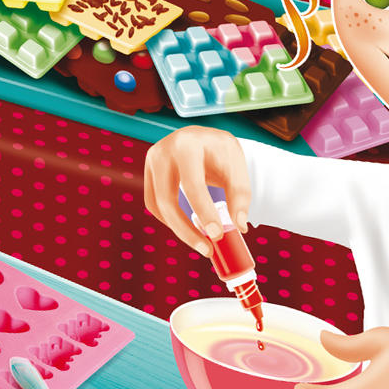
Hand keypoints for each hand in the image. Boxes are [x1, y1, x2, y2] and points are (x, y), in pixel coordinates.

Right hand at [142, 127, 251, 252]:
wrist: (204, 139)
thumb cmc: (221, 151)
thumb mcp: (236, 166)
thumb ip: (240, 194)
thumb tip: (238, 226)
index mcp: (188, 144)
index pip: (192, 185)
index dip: (203, 212)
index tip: (216, 235)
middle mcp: (162, 151)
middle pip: (166, 200)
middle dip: (185, 230)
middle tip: (207, 249)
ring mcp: (151, 162)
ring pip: (157, 206)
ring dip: (177, 229)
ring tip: (201, 243)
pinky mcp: (148, 173)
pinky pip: (153, 204)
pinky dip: (169, 220)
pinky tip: (186, 228)